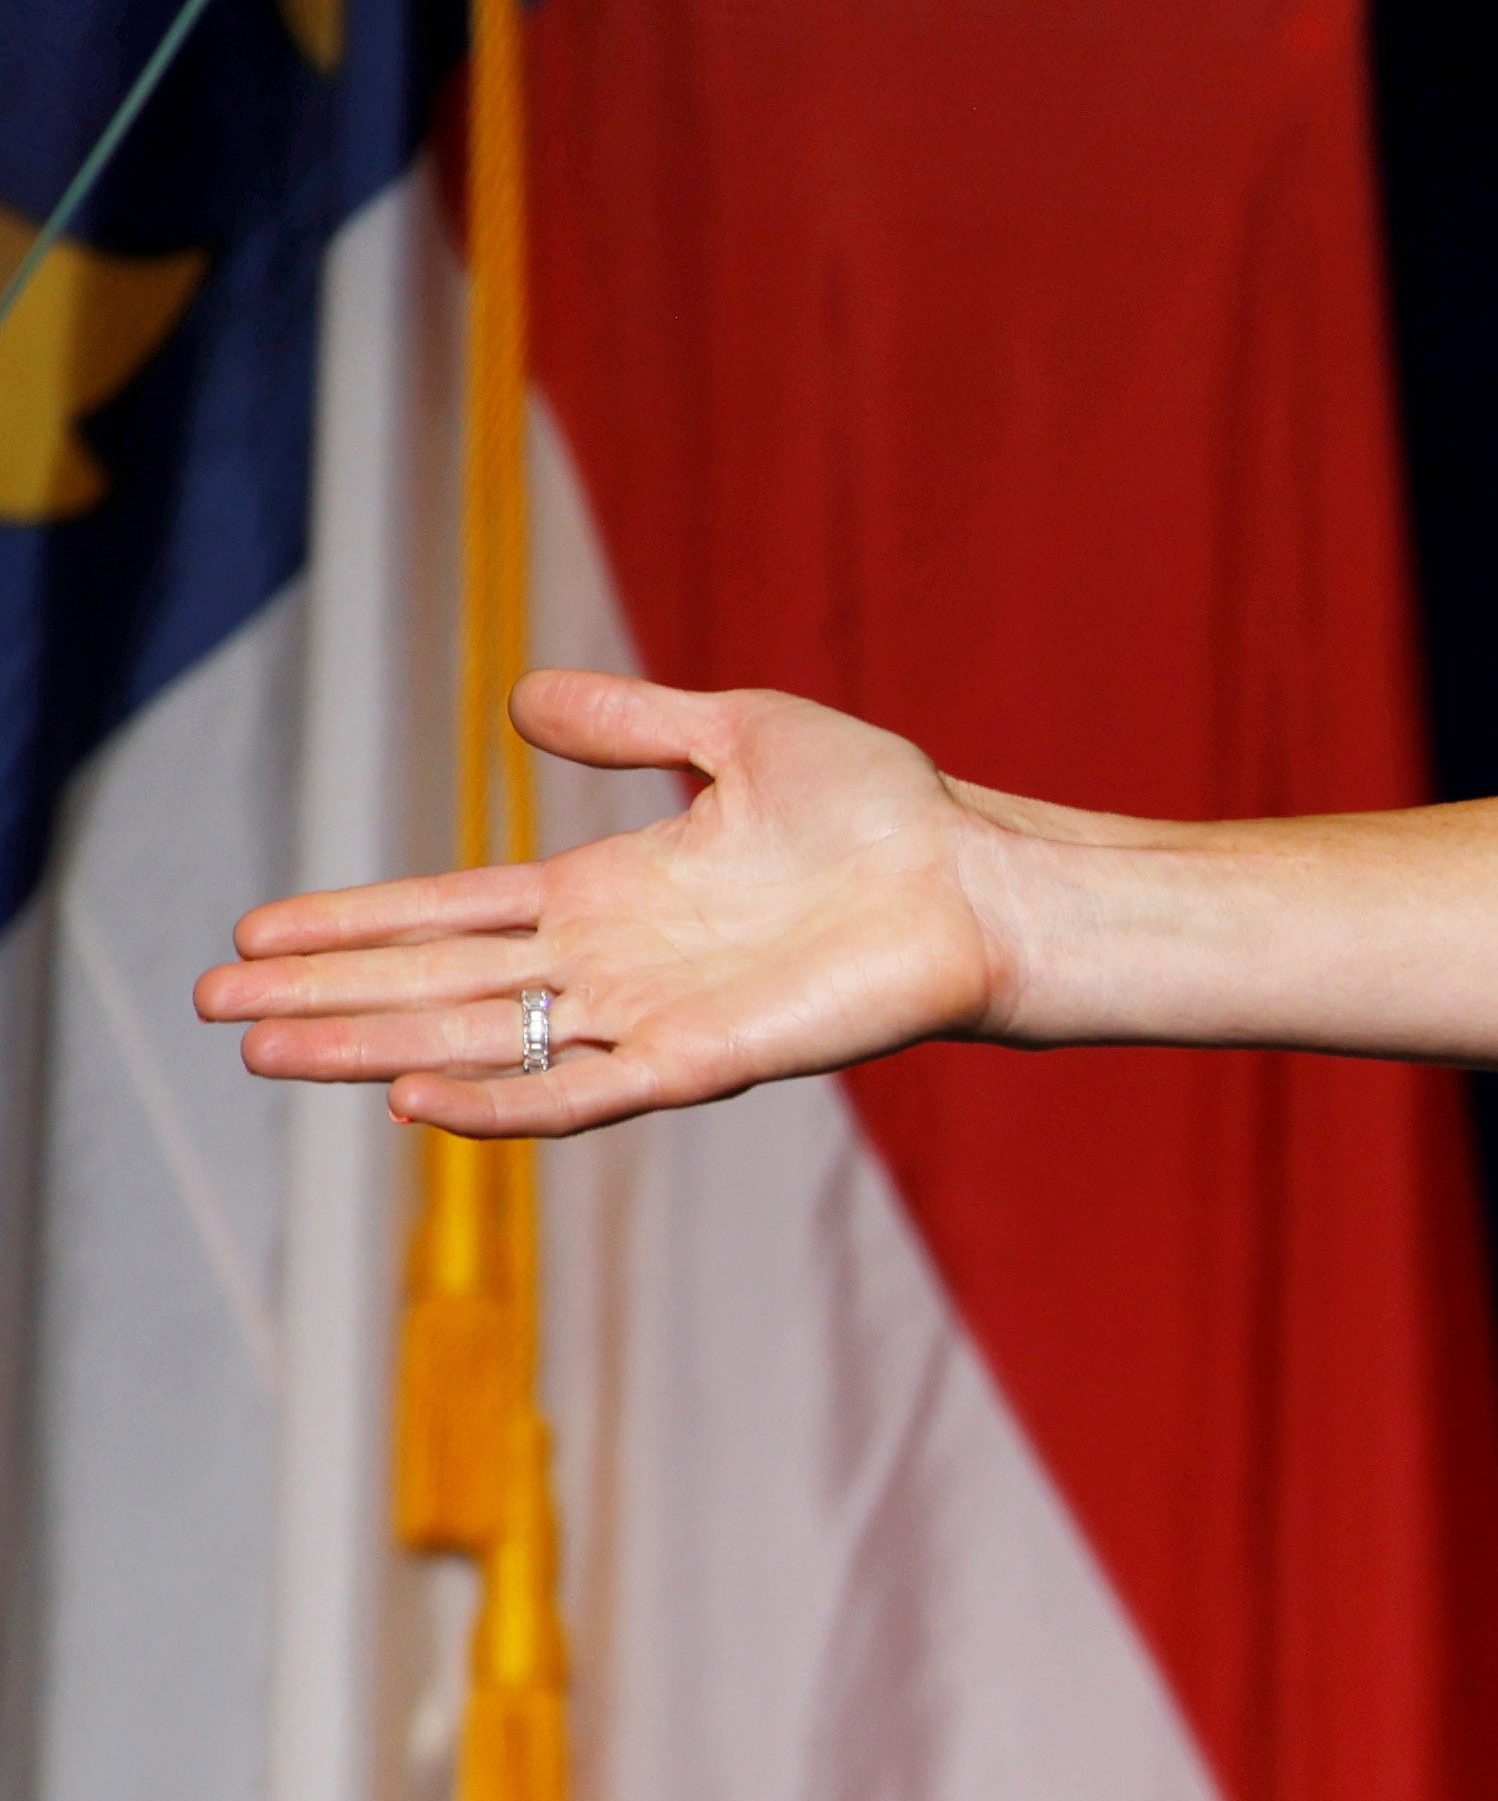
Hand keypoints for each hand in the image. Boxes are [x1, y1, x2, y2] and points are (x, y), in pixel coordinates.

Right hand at [197, 669, 1008, 1135]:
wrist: (980, 876)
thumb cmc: (884, 811)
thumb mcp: (739, 733)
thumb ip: (632, 721)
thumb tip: (524, 699)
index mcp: (611, 891)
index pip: (451, 912)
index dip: (353, 922)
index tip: (255, 932)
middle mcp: (614, 962)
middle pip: (437, 984)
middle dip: (326, 997)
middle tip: (216, 1008)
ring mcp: (652, 1016)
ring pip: (481, 1042)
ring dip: (373, 1048)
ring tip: (267, 1055)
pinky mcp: (706, 1060)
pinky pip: (581, 1093)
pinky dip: (500, 1101)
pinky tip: (414, 1101)